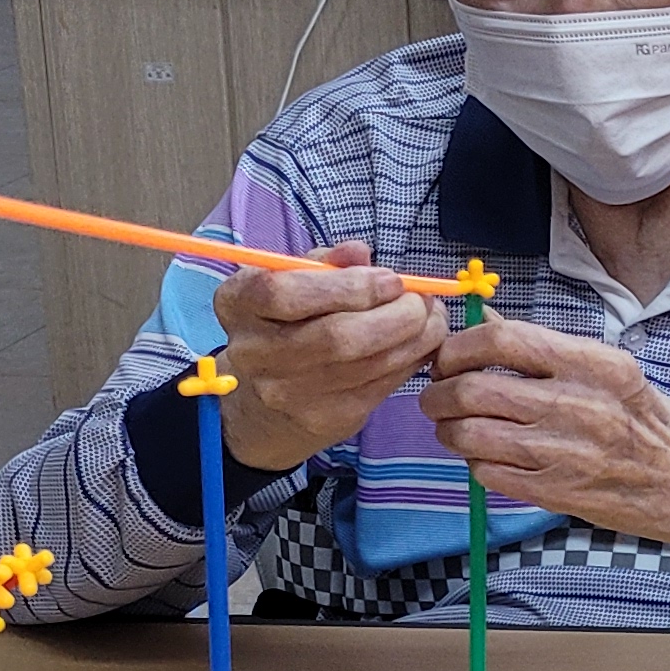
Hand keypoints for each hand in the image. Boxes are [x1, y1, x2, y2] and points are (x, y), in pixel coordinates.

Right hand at [212, 245, 446, 473]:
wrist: (265, 399)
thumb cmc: (287, 321)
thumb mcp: (293, 282)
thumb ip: (325, 263)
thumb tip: (359, 251)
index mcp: (238, 304)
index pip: (284, 293)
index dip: (348, 286)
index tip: (391, 279)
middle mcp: (254, 352)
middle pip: (337, 336)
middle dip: (397, 315)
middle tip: (422, 301)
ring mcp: (287, 392)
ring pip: (368, 365)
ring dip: (416, 338)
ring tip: (431, 318)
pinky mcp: (324, 418)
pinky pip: (382, 386)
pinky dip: (412, 361)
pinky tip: (421, 344)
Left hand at [420, 317, 669, 553]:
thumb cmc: (647, 423)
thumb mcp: (609, 371)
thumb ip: (545, 350)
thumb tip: (487, 322)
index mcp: (594, 364)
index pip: (503, 340)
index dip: (459, 347)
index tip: (449, 357)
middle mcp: (579, 404)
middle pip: (474, 388)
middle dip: (439, 393)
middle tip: (437, 397)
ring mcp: (566, 452)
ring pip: (470, 434)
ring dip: (450, 431)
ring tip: (456, 429)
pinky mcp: (556, 492)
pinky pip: (487, 473)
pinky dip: (476, 464)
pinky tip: (490, 459)